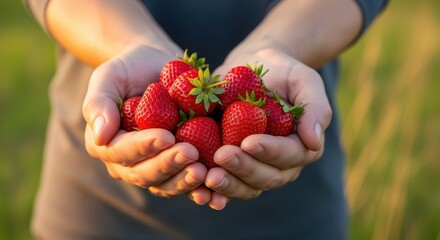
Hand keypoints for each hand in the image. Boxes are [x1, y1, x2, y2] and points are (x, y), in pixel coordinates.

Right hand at [82, 45, 207, 196]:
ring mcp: (154, 168)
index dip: (145, 147)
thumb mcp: (108, 77)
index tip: (167, 136)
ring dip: (186, 182)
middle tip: (191, 153)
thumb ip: (98, 104)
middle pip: (146, 174)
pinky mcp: (178, 167)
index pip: (123, 152)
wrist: (156, 68)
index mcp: (107, 145)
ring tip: (204, 173)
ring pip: (167, 185)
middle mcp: (129, 163)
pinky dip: (201, 190)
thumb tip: (100, 137)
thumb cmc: (129, 70)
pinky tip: (216, 192)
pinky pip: (188, 184)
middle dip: (169, 165)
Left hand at [194, 48, 331, 208]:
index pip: (289, 155)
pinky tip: (198, 187)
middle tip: (222, 156)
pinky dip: (211, 190)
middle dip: (244, 169)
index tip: (248, 142)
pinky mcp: (232, 167)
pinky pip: (224, 183)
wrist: (252, 68)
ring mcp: (255, 168)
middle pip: (265, 177)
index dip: (269, 151)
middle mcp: (279, 165)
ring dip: (227, 184)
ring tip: (208, 175)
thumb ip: (315, 107)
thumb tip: (314, 142)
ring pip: (245, 187)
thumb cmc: (282, 72)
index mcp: (300, 147)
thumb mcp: (303, 79)